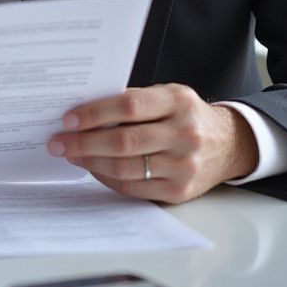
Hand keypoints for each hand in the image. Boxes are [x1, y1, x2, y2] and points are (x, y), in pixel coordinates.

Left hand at [46, 84, 258, 203]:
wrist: (229, 144)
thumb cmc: (186, 114)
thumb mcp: (167, 95)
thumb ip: (133, 100)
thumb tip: (84, 110)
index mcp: (178, 102)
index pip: (129, 106)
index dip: (94, 113)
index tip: (67, 119)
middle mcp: (184, 134)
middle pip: (124, 141)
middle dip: (84, 143)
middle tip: (58, 142)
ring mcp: (184, 166)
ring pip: (126, 168)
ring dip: (91, 162)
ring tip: (70, 154)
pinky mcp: (180, 191)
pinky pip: (135, 188)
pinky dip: (108, 178)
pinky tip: (93, 169)